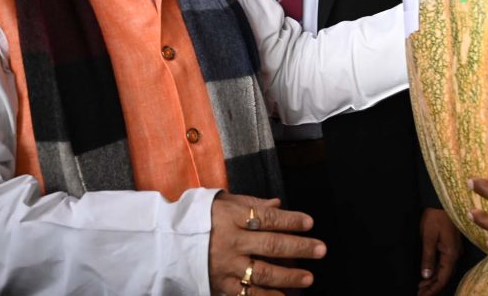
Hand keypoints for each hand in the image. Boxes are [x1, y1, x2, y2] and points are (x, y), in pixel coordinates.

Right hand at [208, 192, 324, 295]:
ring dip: (289, 276)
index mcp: (231, 217)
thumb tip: (279, 205)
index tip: (309, 222)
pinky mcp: (221, 286)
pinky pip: (248, 294)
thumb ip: (252, 204)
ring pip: (263, 273)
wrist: (167, 242)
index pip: (267, 218)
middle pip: (271, 245)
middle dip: (299, 247)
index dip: (290, 220)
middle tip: (320, 249)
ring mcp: (226, 266)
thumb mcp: (222, 202)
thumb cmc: (199, 218)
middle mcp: (230, 242)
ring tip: (308, 278)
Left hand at [417, 207, 459, 294]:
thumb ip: (427, 257)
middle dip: (432, 287)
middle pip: (444, 276)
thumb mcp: (428, 237)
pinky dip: (436, 271)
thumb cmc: (435, 217)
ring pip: (444, 270)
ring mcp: (454, 250)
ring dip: (433, 280)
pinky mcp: (451, 246)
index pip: (442, 278)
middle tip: (419, 294)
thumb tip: (426, 276)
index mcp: (451, 254)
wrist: (442, 201)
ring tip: (421, 287)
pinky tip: (428, 274)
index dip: (432, 289)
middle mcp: (455, 254)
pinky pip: (445, 263)